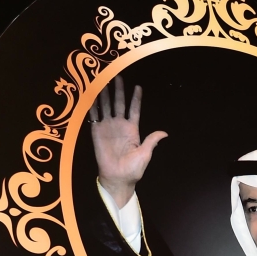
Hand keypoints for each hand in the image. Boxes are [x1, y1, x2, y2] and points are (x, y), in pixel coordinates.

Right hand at [90, 75, 166, 207]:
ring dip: (104, 94)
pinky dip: (92, 105)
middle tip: (117, 76)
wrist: (118, 179)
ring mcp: (107, 128)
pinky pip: (94, 116)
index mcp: (132, 130)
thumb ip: (152, 141)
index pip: (134, 110)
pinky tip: (91, 94)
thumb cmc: (133, 170)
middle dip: (118, 91)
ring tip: (103, 80)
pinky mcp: (97, 132)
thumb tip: (164, 133)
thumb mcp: (145, 154)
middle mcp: (119, 126)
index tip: (138, 87)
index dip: (136, 99)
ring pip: (106, 107)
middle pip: (119, 104)